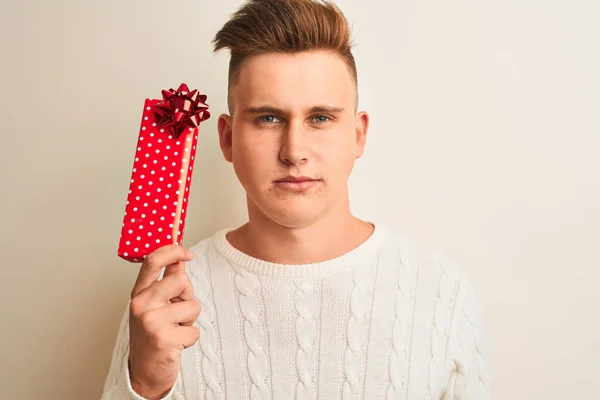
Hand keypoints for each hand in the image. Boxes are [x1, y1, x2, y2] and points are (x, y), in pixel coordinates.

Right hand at [128, 245, 200, 398]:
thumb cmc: (153, 334)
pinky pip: (195, 331)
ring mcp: (150, 322)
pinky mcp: (163, 339)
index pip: (153, 260)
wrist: (145, 372)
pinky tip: (175, 345)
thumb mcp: (155, 305)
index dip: (173, 250)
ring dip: (190, 321)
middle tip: (177, 313)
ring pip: (193, 306)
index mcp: (139, 293)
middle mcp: (141, 304)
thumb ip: (167, 281)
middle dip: (188, 296)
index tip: (187, 254)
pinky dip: (190, 339)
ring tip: (175, 330)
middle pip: (181, 280)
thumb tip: (179, 259)